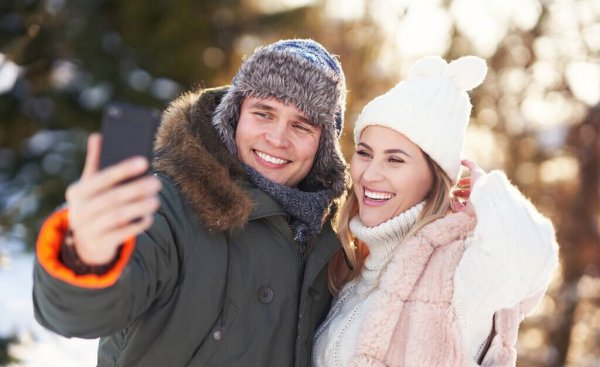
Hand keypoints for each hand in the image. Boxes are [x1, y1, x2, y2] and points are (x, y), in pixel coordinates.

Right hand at [65, 133, 161, 264]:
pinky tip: (149, 217)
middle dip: (137, 189)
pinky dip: (137, 225)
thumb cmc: (93, 204)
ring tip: (156, 200)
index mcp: (78, 191)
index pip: (102, 177)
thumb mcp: (90, 185)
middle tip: (157, 183)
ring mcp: (88, 229)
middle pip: (112, 198)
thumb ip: (95, 163)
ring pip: (118, 216)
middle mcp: (79, 210)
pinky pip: (122, 234)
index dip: (123, 169)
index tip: (144, 161)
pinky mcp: (99, 244)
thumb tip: (98, 135)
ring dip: (140, 207)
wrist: (85, 241)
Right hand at [450, 159, 484, 216]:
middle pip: (466, 193)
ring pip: (462, 201)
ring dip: (455, 198)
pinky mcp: (469, 211)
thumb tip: (462, 160)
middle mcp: (476, 195)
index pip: (470, 183)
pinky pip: (459, 209)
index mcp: (478, 186)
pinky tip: (449, 201)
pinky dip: (453, 206)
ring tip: (449, 195)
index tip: (458, 182)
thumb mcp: (475, 170)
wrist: (484, 195)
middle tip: (452, 189)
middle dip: (459, 191)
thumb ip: (470, 164)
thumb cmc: (480, 182)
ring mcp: (473, 203)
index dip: (464, 182)